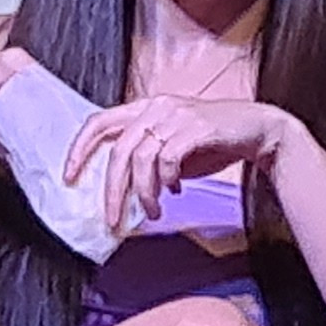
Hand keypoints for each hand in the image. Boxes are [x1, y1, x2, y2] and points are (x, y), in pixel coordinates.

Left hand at [66, 97, 288, 234]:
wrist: (256, 128)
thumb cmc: (211, 141)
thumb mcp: (172, 146)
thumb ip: (147, 160)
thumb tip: (122, 191)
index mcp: (145, 107)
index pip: (99, 122)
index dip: (79, 149)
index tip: (69, 177)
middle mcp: (156, 107)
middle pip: (119, 150)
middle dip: (113, 189)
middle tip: (112, 218)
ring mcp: (176, 115)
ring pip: (142, 159)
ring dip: (144, 192)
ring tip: (153, 211)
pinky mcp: (196, 128)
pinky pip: (169, 159)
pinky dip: (168, 181)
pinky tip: (177, 191)